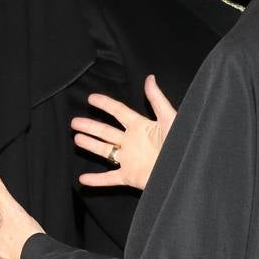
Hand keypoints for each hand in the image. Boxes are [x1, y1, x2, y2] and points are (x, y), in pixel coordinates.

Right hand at [72, 75, 175, 190]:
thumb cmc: (180, 144)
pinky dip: (96, 180)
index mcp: (141, 127)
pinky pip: (110, 178)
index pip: (119, 112)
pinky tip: (83, 179)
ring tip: (76, 138)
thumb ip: (157, 99)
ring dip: (90, 145)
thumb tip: (150, 78)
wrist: (184, 171)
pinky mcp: (130, 176)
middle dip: (90, 126)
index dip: (105, 104)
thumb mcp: (169, 118)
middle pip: (106, 131)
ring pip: (105, 151)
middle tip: (74, 122)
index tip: (91, 97)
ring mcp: (130, 159)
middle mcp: (132, 142)